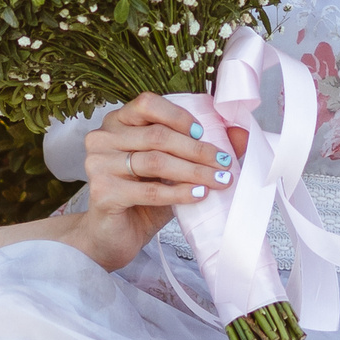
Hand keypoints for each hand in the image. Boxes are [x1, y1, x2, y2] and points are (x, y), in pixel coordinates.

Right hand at [69, 93, 241, 269]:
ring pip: (156, 162)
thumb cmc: (143, 198)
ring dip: (194, 171)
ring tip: (218, 180)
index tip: (204, 133)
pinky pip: (150, 190)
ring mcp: (98, 164)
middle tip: (223, 163)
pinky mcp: (102, 192)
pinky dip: (179, 193)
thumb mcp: (173, 169)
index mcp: (118, 122)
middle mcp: (103, 137)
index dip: (179, 116)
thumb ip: (200, 148)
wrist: (113, 235)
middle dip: (197, 150)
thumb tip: (241, 134)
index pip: (147, 103)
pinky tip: (199, 195)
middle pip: (157, 135)